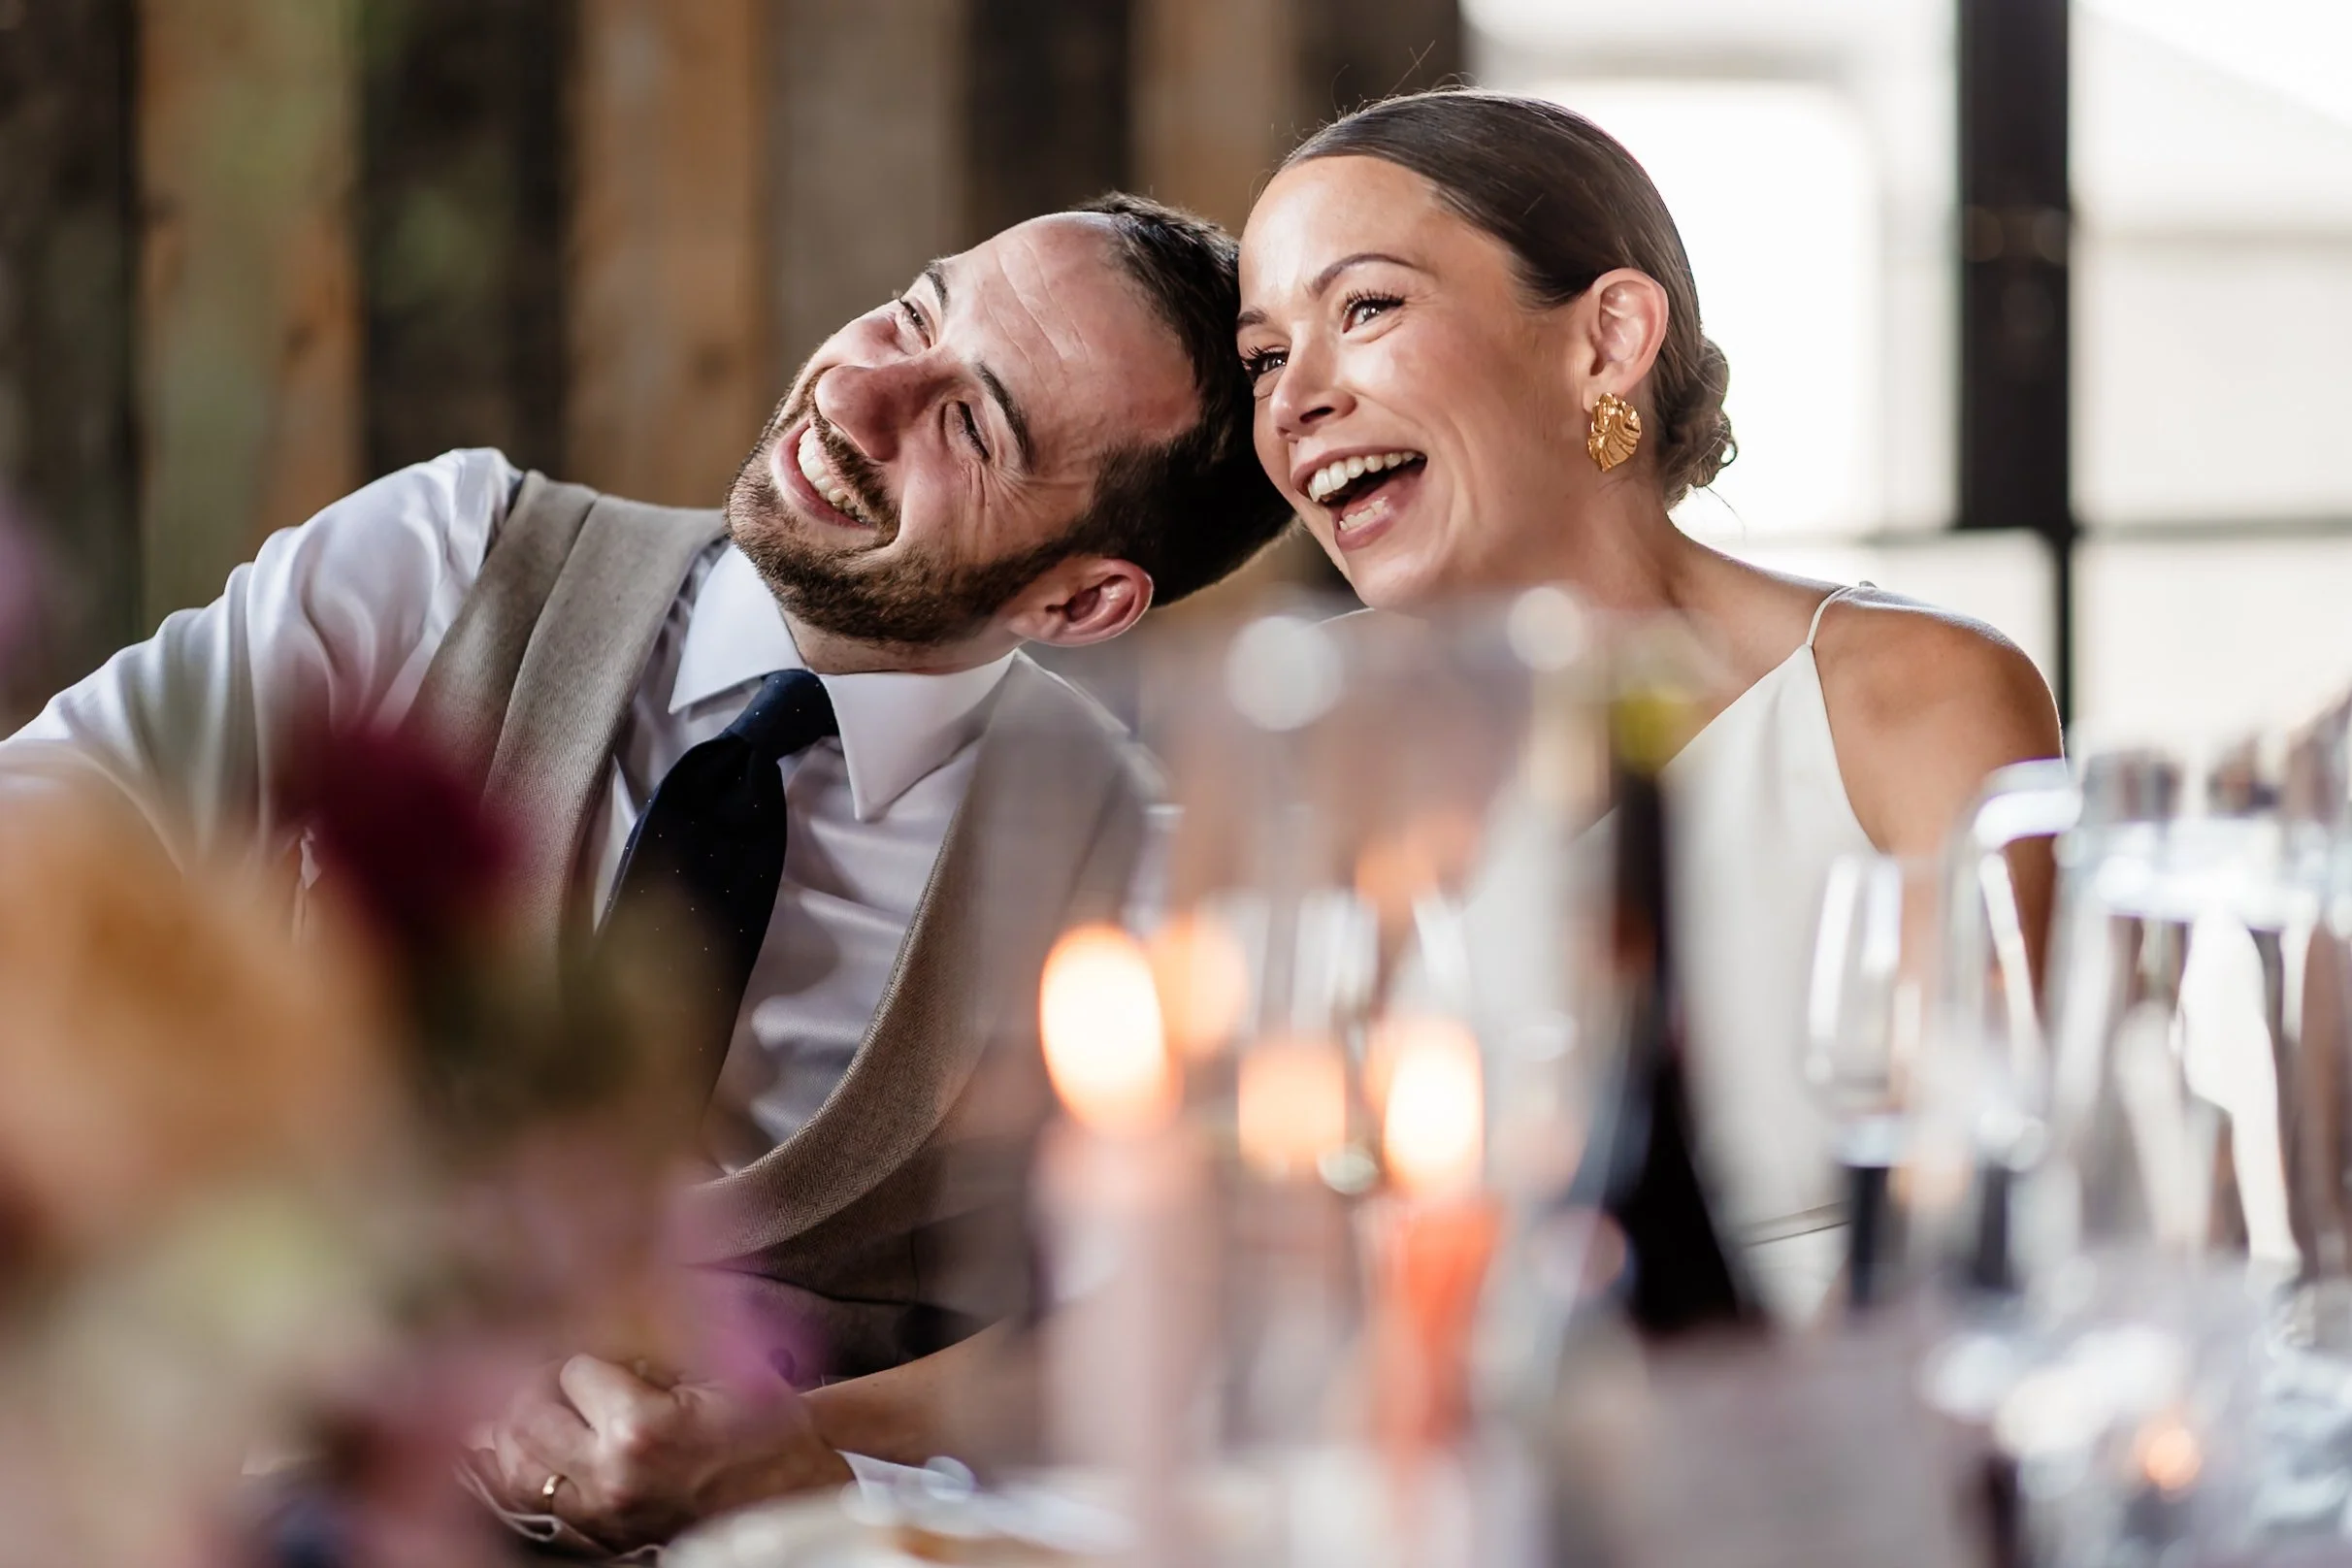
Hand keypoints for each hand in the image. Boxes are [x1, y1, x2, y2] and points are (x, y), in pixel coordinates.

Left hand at [476, 1353, 852, 1549]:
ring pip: (513, 1461)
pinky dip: (512, 1469)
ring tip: (536, 1403)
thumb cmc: (763, 1427)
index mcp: (640, 1427)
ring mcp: (598, 1511)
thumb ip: (658, 1341)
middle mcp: (610, 1474)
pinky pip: (525, 1501)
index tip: (611, 1359)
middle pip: (528, 1414)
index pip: (571, 1370)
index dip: (589, 1356)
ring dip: (515, 1425)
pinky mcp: (596, 1534)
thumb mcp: (722, 1365)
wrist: (791, 1496)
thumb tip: (600, 1315)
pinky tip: (516, 1445)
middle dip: (540, 1383)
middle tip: (560, 1372)